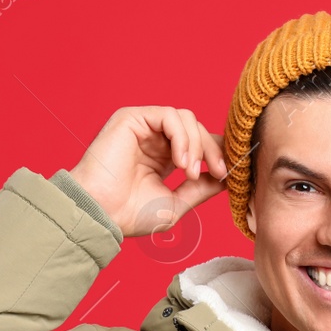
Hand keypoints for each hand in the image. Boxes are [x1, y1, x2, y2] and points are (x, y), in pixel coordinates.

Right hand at [69, 107, 228, 237]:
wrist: (102, 214)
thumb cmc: (130, 214)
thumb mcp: (177, 204)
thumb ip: (201, 189)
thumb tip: (226, 178)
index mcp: (163, 157)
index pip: (198, 143)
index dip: (217, 153)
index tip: (228, 174)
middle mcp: (154, 139)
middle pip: (197, 128)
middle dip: (212, 150)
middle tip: (217, 173)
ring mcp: (143, 127)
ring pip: (186, 118)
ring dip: (196, 145)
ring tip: (189, 172)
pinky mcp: (132, 118)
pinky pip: (170, 115)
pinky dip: (182, 137)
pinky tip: (180, 161)